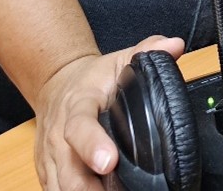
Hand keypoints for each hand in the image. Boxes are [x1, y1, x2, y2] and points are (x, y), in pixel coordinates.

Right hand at [31, 34, 186, 190]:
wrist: (56, 83)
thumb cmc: (92, 78)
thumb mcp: (120, 59)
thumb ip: (147, 51)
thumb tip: (174, 46)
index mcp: (78, 105)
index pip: (79, 126)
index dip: (92, 145)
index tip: (108, 161)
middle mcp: (58, 134)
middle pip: (67, 168)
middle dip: (86, 186)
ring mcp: (50, 156)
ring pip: (59, 186)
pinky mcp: (47, 172)